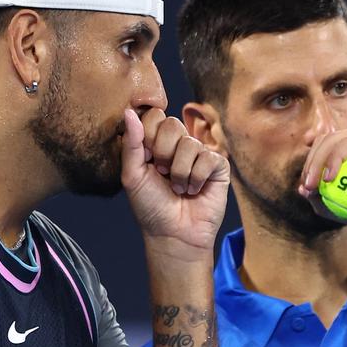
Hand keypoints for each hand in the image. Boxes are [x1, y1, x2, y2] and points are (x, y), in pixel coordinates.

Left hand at [122, 108, 229, 258]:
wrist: (173, 235)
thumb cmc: (151, 207)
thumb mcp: (132, 175)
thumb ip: (131, 144)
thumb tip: (129, 112)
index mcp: (156, 143)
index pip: (153, 116)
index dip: (148, 137)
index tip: (147, 160)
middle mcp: (179, 144)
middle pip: (172, 124)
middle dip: (163, 154)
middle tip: (163, 175)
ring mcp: (200, 154)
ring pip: (189, 144)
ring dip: (179, 173)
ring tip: (178, 189)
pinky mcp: (218, 166)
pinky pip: (207, 158)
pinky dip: (196, 179)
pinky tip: (194, 190)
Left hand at [298, 122, 346, 233]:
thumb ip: (329, 203)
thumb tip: (303, 191)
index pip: (328, 153)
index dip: (311, 167)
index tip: (304, 189)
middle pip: (328, 142)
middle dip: (310, 163)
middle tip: (305, 188)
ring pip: (335, 140)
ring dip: (318, 161)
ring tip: (313, 185)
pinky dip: (335, 158)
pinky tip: (328, 177)